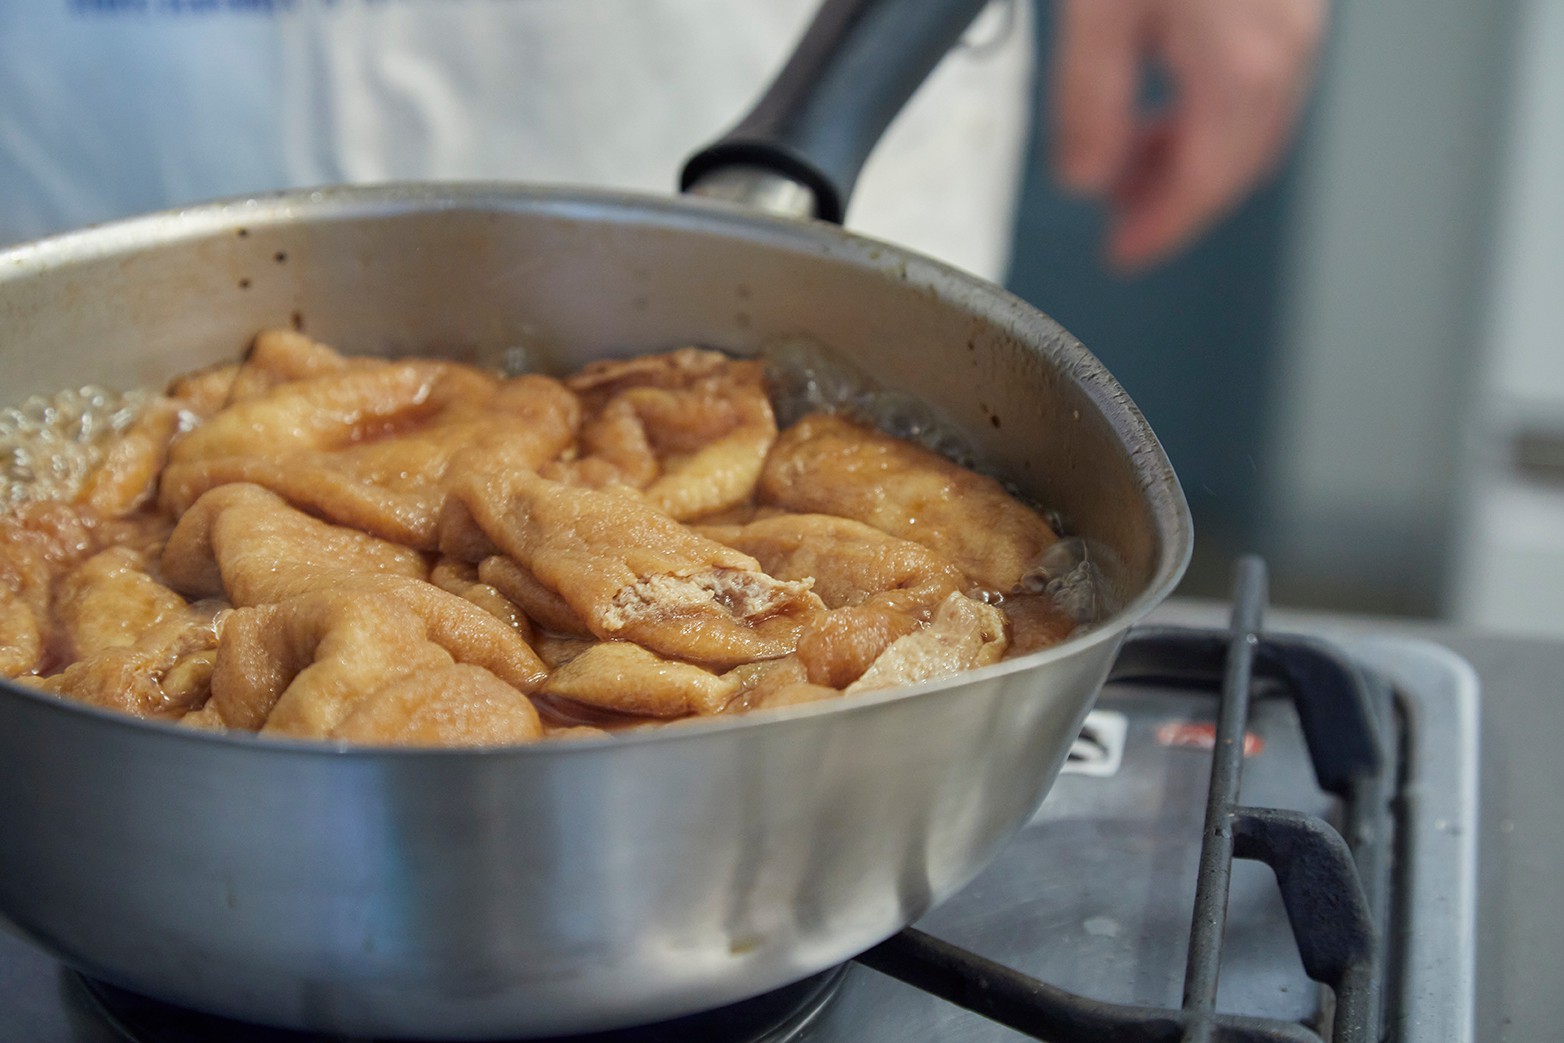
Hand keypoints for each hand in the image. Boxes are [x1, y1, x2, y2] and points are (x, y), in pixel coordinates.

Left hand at [1050, 0, 1326, 270]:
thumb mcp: (1097, 16)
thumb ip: (1088, 104)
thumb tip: (1084, 181)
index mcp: (1238, 66)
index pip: (1204, 185)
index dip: (1160, 230)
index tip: (1123, 255)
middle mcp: (1284, 50)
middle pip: (1236, 166)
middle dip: (1175, 205)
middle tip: (1121, 219)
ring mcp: (1298, 25)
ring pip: (1255, 130)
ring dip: (1195, 162)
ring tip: (1131, 162)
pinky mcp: (1292, 6)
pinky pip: (1265, 88)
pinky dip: (1217, 120)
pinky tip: (1169, 109)